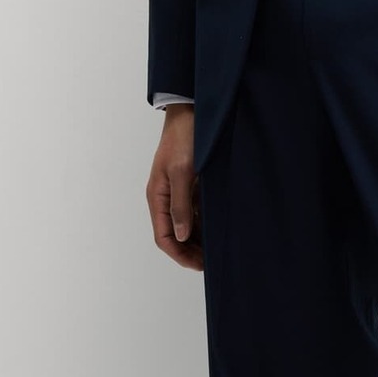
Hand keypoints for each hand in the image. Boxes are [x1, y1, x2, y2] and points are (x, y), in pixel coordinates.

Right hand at [147, 106, 202, 270]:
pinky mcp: (191, 185)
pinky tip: (219, 230)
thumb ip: (180, 204)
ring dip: (199, 240)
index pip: (163, 237)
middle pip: (174, 235)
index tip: (199, 265)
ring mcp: (178, 192)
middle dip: (190, 251)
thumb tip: (180, 236)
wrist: (192, 111)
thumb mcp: (182, 171)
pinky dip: (205, 224)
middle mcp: (165, 198)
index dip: (180, 254)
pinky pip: (196, 212)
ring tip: (218, 251)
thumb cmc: (184, 138)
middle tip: (212, 263)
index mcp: (158, 196)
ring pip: (186, 226)